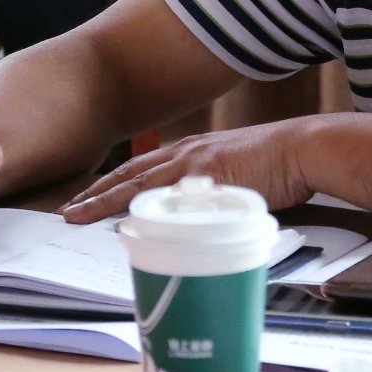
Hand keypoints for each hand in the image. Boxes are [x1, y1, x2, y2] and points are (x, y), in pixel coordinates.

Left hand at [59, 120, 315, 224]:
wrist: (304, 148)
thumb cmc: (279, 164)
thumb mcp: (235, 174)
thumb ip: (213, 192)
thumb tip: (201, 219)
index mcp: (191, 152)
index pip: (140, 168)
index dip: (111, 183)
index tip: (87, 197)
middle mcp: (186, 153)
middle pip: (129, 173)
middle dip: (95, 192)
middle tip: (68, 209)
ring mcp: (195, 164)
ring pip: (139, 184)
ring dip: (106, 200)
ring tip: (79, 215)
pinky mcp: (209, 176)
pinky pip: (170, 198)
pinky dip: (146, 210)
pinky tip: (125, 223)